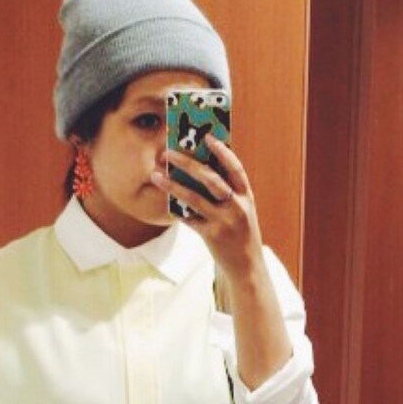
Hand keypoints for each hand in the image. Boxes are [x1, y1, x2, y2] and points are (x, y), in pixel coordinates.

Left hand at [151, 135, 264, 282]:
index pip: (235, 168)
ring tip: (156, 175)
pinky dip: (176, 209)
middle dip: (188, 163)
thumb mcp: (242, 209)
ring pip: (194, 198)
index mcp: (247, 196)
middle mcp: (237, 207)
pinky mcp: (211, 236)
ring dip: (172, 184)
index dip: (222, 151)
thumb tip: (200, 168)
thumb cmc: (240, 232)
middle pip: (210, 179)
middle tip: (168, 153)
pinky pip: (189, 219)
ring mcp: (224, 222)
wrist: (246, 266)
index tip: (207, 137)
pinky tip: (164, 200)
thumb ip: (228, 191)